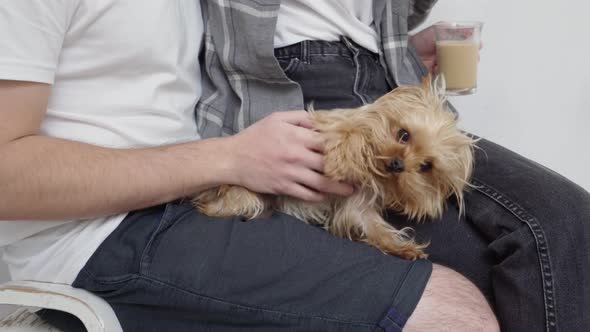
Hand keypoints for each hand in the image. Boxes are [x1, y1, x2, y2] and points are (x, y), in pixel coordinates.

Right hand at [225, 111, 353, 201]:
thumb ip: (301, 118)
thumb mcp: (277, 119)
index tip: (354, 150)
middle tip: (361, 173)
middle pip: (329, 164)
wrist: (233, 158)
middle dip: (347, 169)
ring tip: (353, 189)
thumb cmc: (255, 136)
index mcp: (296, 136)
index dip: (342, 146)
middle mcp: (296, 155)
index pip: (327, 141)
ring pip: (322, 183)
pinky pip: (308, 194)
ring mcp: (291, 173)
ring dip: (340, 188)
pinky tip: (329, 195)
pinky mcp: (284, 187)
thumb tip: (322, 120)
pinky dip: (320, 196)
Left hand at [410, 24, 482, 74]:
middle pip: (460, 59)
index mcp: (444, 45)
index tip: (478, 48)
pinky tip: (457, 79)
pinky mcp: (434, 76)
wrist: (407, 54)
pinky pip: (445, 79)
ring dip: (463, 71)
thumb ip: (449, 28)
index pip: (461, 47)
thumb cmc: (421, 41)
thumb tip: (467, 30)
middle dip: (469, 60)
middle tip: (476, 59)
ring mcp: (439, 66)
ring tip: (470, 69)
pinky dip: (452, 80)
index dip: (470, 48)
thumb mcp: (436, 30)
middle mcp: (442, 56)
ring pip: (454, 69)